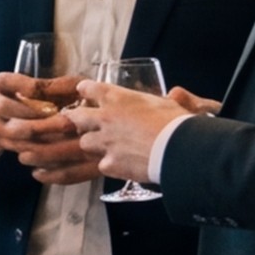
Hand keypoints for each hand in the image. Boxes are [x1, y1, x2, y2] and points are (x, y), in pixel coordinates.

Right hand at [0, 70, 70, 164]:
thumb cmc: (7, 100)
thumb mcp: (19, 86)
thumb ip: (47, 87)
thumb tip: (82, 85)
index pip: (28, 86)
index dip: (55, 90)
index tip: (78, 92)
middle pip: (20, 111)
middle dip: (48, 117)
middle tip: (72, 121)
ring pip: (21, 135)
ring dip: (46, 137)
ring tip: (68, 138)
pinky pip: (22, 149)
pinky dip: (42, 151)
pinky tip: (60, 150)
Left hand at [61, 80, 212, 188]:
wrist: (179, 150)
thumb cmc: (176, 122)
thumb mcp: (167, 103)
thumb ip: (161, 100)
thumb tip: (175, 94)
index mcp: (117, 99)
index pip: (89, 88)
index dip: (86, 90)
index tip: (85, 91)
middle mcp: (105, 119)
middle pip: (76, 117)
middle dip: (75, 119)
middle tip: (79, 121)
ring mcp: (104, 143)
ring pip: (85, 143)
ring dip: (92, 144)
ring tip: (103, 146)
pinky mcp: (109, 164)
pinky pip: (102, 164)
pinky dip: (110, 165)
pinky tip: (120, 165)